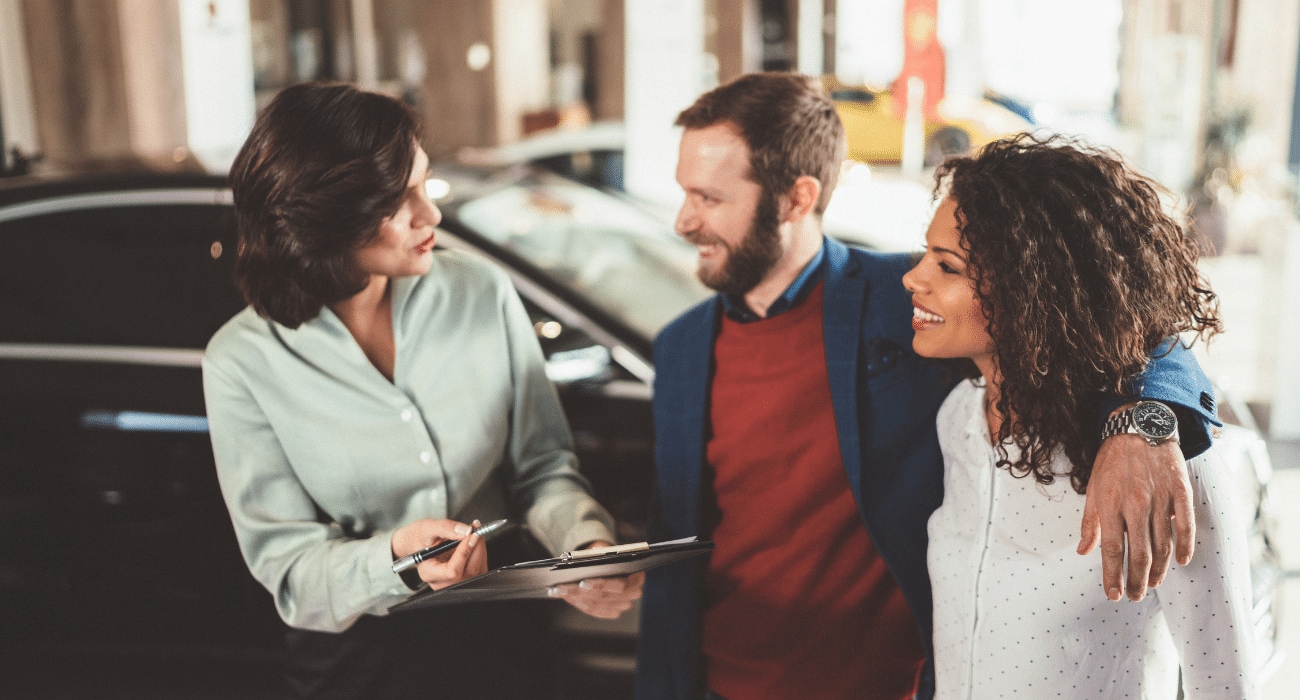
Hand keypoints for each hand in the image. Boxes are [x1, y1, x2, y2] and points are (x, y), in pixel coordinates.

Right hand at [391, 518, 488, 589]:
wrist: (420, 543)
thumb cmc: (421, 538)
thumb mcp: (428, 528)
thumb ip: (446, 528)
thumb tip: (467, 531)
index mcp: (428, 573)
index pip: (452, 571)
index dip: (465, 552)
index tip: (471, 534)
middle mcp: (441, 583)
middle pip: (469, 572)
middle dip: (476, 547)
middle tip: (476, 528)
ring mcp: (454, 583)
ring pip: (478, 570)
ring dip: (480, 548)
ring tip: (473, 532)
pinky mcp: (464, 579)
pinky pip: (480, 568)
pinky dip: (480, 552)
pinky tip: (473, 542)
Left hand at [547, 541, 644, 618]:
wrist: (611, 559)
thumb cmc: (607, 553)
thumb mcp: (605, 550)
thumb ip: (598, 556)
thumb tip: (582, 561)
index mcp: (638, 577)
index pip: (621, 586)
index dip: (601, 585)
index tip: (582, 582)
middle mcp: (633, 594)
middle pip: (604, 597)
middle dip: (580, 592)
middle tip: (560, 587)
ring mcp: (622, 605)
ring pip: (595, 604)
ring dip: (573, 597)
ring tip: (556, 589)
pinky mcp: (610, 610)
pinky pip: (592, 609)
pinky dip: (575, 601)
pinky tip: (561, 594)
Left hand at [1078, 432, 1193, 601]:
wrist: (1139, 427)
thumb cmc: (1112, 461)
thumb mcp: (1093, 489)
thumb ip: (1090, 523)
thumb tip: (1082, 552)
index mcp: (1110, 504)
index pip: (1111, 549)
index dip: (1112, 575)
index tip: (1113, 594)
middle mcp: (1135, 504)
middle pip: (1139, 553)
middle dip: (1137, 580)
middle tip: (1136, 596)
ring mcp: (1160, 498)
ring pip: (1163, 544)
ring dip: (1159, 569)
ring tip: (1153, 583)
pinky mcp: (1180, 491)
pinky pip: (1186, 525)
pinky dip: (1185, 546)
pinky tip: (1181, 562)